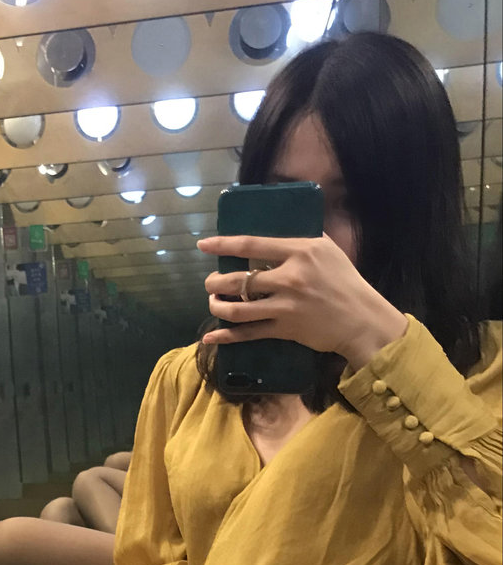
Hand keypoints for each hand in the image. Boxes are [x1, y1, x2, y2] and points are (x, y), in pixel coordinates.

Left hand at [195, 233, 406, 365]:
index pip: (253, 244)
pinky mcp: (285, 329)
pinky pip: (248, 333)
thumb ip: (303, 239)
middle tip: (210, 284)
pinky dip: (226, 337)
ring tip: (213, 303)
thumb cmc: (346, 281)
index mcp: (301, 251)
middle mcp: (290, 277)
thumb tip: (280, 227)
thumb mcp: (329, 250)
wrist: (362, 319)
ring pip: (238, 309)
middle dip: (215, 283)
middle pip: (238, 280)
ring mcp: (286, 305)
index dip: (224, 245)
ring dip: (218, 307)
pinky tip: (211, 337)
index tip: (203, 245)